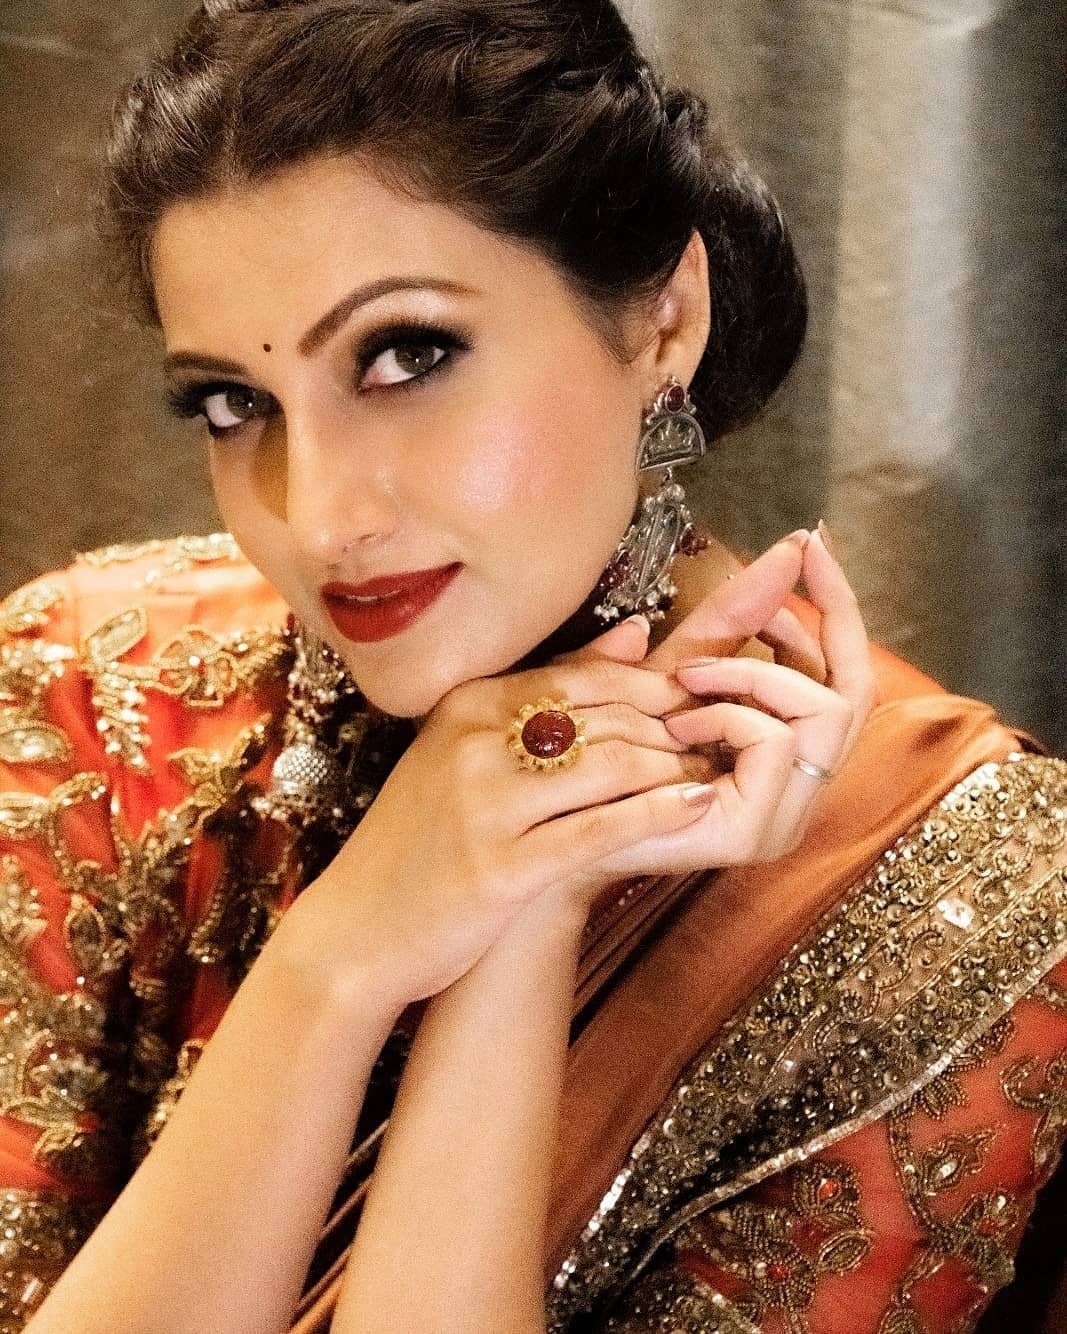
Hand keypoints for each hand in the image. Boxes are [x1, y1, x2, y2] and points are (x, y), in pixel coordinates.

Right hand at [285, 651, 720, 1009]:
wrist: (360, 929)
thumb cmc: (424, 837)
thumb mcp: (468, 750)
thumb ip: (552, 692)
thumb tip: (638, 632)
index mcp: (467, 704)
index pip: (584, 675)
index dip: (651, 688)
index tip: (692, 705)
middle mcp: (473, 741)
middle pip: (605, 716)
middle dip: (672, 727)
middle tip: (715, 741)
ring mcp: (485, 804)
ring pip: (611, 765)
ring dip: (673, 769)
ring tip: (710, 775)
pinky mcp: (501, 867)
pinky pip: (601, 830)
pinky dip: (658, 815)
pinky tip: (695, 809)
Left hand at [548, 526, 875, 877]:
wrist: (560, 823)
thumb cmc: (610, 749)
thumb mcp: (675, 672)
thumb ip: (732, 621)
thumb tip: (786, 550)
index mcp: (790, 755)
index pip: (846, 676)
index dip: (838, 607)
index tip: (813, 542)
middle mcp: (800, 789)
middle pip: (858, 690)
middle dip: (833, 612)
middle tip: (801, 554)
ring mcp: (783, 818)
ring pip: (825, 709)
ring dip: (755, 671)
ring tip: (691, 677)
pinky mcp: (756, 833)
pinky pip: (776, 739)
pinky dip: (728, 711)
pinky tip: (678, 723)